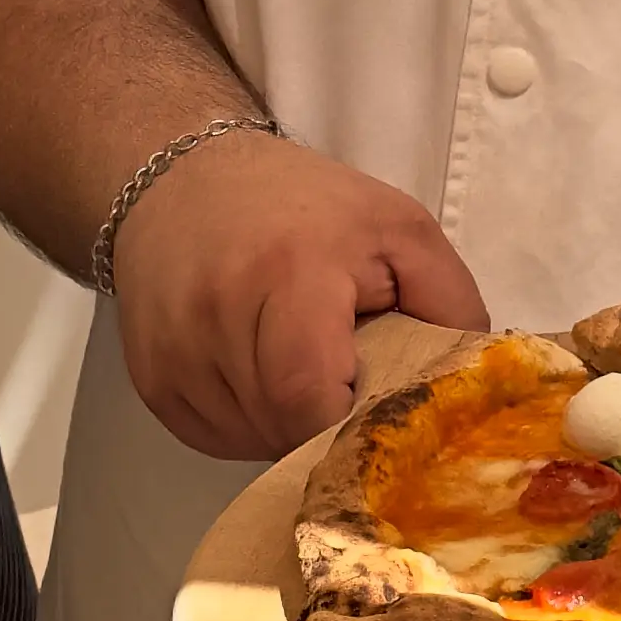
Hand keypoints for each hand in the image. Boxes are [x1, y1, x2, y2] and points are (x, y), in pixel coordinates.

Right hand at [109, 131, 488, 458]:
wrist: (183, 177)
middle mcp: (215, 315)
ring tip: (303, 368)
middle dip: (325, 426)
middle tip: (348, 385)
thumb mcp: (400, 228)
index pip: (308, 398)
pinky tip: (262, 376)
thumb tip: (472, 390)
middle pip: (280, 429)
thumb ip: (451, 304)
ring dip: (287, 428)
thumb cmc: (305, 206)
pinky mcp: (148, 378)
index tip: (375, 410)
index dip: (348, 424)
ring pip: (248, 443)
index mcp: (287, 274)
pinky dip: (248, 425)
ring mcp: (172, 351)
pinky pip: (212, 439)